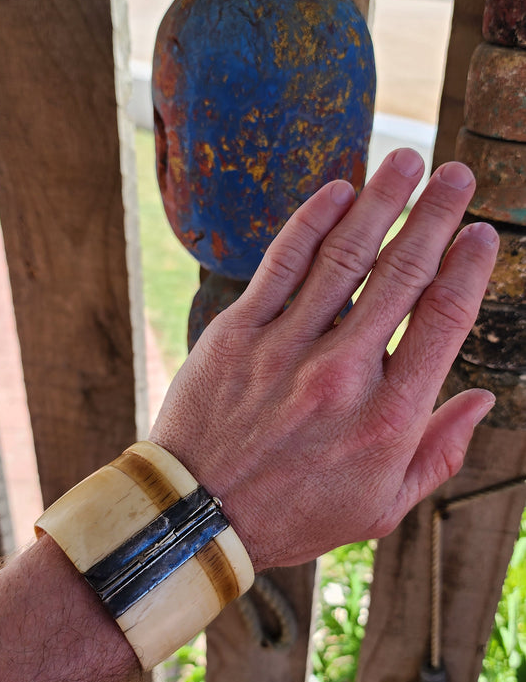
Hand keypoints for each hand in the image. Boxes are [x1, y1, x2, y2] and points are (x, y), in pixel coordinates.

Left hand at [151, 149, 497, 569]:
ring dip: (381, 200)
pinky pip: (281, 263)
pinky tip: (340, 191)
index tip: (482, 234)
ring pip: (345, 257)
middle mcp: (343, 374)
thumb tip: (483, 400)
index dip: (468, 268)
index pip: (443, 320)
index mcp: (388, 417)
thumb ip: (439, 452)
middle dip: (435, 216)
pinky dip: (312, 221)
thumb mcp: (382, 506)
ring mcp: (286, 348)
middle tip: (456, 175)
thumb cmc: (296, 514)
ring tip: (406, 162)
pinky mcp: (238, 333)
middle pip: (402, 274)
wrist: (198, 519)